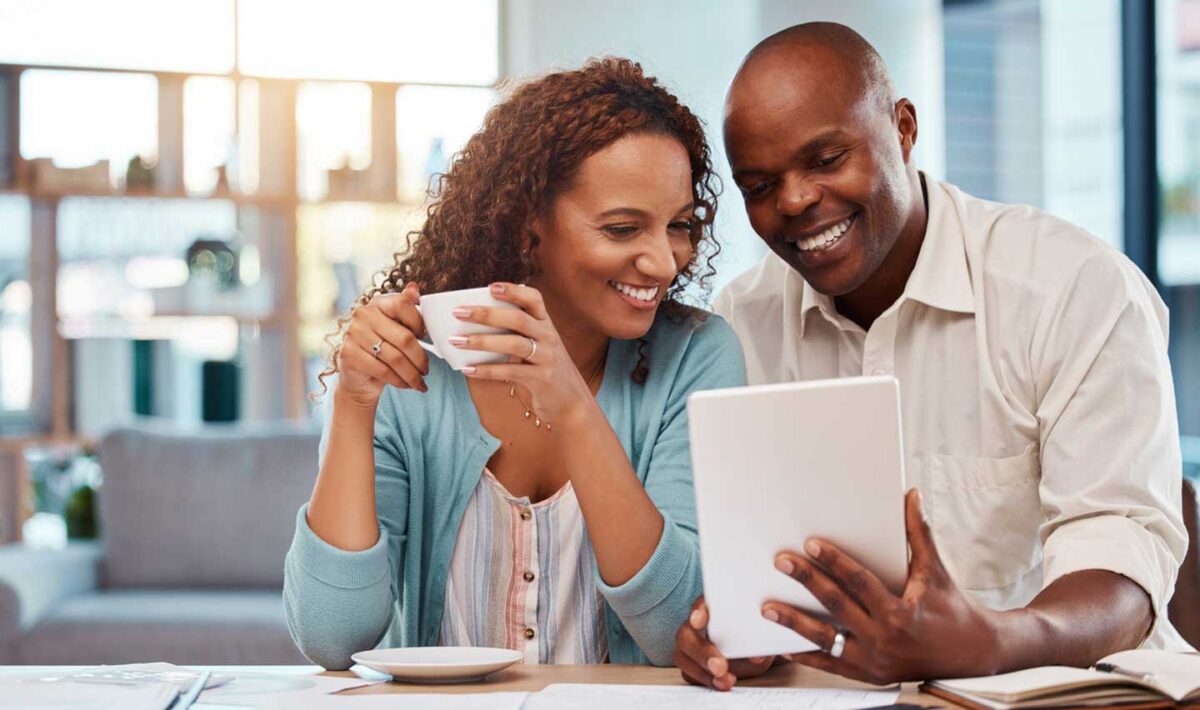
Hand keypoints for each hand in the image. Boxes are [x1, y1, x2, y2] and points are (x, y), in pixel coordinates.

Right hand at [335, 282, 429, 405]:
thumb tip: (414, 287)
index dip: (419, 323)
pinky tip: (406, 385)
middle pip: (404, 338)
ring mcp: (354, 334)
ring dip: (412, 374)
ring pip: (395, 358)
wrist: (359, 377)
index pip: (403, 304)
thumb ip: (408, 309)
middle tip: (427, 370)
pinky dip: (399, 381)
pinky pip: (383, 370)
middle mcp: (363, 314)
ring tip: (419, 382)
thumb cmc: (384, 349)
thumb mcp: (397, 328)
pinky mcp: (349, 354)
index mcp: (378, 303)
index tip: (425, 338)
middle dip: (420, 358)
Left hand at [452, 282, 597, 425]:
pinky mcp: (542, 379)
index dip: (513, 290)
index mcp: (546, 324)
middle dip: (486, 314)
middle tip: (458, 313)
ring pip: (513, 344)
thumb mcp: (537, 347)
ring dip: (481, 341)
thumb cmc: (544, 369)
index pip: (534, 299)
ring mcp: (547, 357)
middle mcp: (549, 337)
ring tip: (456, 341)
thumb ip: (515, 335)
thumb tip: (472, 328)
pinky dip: (487, 370)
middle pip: (518, 318)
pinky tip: (468, 369)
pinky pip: (510, 371)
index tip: (490, 287)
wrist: (572, 401)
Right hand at [673, 596, 775, 690]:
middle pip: (686, 634)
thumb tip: (764, 631)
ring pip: (683, 656)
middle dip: (701, 651)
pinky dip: (705, 680)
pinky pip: (689, 674)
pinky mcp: (692, 665)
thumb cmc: (759, 634)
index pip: (699, 605)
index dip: (697, 612)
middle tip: (720, 667)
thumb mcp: (767, 629)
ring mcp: (692, 646)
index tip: (699, 622)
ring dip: (702, 671)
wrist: (757, 653)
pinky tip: (722, 684)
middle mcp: (697, 625)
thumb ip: (768, 626)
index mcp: (714, 608)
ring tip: (725, 681)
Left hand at [761, 488, 1001, 683]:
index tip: (810, 545)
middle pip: (836, 606)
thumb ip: (918, 533)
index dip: (834, 562)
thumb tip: (910, 495)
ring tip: (767, 608)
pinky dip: (805, 655)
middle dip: (807, 581)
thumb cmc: (952, 608)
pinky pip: (829, 664)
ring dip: (794, 624)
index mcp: (900, 612)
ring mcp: (873, 660)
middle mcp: (884, 638)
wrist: (972, 655)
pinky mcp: (867, 674)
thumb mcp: (935, 570)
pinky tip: (781, 644)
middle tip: (781, 561)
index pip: (859, 582)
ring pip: (825, 640)